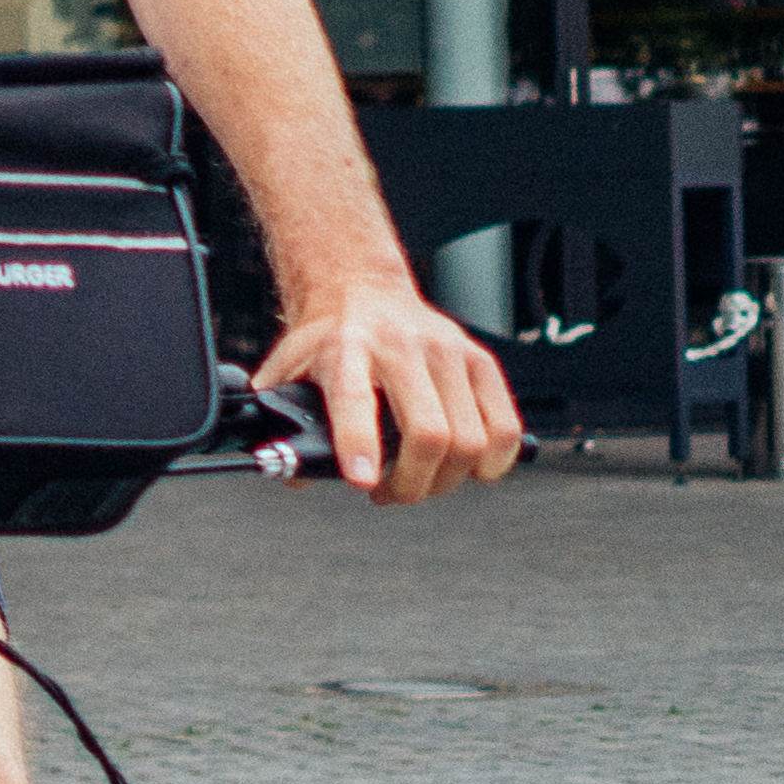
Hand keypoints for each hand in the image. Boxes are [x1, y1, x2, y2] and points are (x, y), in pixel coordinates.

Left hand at [253, 267, 526, 503]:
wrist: (360, 288)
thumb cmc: (325, 339)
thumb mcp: (286, 370)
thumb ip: (278, 421)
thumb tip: (295, 475)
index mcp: (344, 348)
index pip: (355, 398)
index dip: (360, 443)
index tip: (362, 482)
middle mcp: (400, 346)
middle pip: (428, 433)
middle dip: (412, 484)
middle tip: (389, 494)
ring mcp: (447, 351)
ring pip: (470, 439)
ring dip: (446, 480)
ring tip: (420, 481)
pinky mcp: (479, 360)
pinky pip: (505, 427)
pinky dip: (492, 463)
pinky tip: (465, 468)